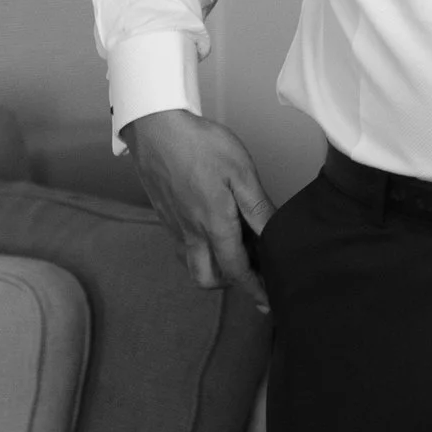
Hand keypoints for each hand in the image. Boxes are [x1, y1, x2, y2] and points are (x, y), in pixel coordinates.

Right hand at [122, 110, 273, 313]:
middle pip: (208, 278)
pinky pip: (183, 246)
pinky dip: (200, 250)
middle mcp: (191, 233)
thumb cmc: (201, 146)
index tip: (268, 302)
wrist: (157, 129)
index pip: (236, 270)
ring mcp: (174, 226)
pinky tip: (214, 229)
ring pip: (192, 264)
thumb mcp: (241, 173)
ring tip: (237, 250)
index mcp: (214, 225)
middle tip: (254, 271)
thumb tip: (275, 235)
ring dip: (214, 268)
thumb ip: (258, 208)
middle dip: (231, 283)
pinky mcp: (165, 215)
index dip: (254, 288)